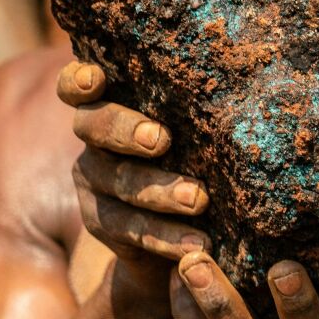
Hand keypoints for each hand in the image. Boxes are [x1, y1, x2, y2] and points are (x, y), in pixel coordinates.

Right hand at [57, 61, 211, 261]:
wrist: (174, 227)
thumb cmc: (191, 153)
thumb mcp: (188, 129)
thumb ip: (192, 107)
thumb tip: (242, 73)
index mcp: (109, 106)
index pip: (76, 88)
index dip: (78, 81)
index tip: (96, 80)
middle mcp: (93, 143)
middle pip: (94, 127)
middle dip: (126, 131)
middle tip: (162, 140)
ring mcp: (94, 185)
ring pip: (120, 183)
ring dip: (160, 191)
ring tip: (198, 200)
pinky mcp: (103, 225)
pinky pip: (133, 230)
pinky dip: (168, 237)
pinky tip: (197, 245)